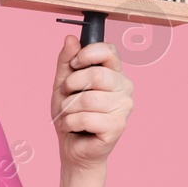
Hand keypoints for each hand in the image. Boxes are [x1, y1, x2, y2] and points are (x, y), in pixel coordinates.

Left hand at [51, 34, 133, 169]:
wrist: (73, 147)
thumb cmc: (71, 114)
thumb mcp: (63, 84)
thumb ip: (66, 61)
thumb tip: (71, 39)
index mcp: (114, 72)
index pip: (109, 50)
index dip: (87, 54)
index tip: (74, 65)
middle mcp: (125, 87)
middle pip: (97, 75)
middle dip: (71, 86)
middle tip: (66, 96)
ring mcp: (124, 107)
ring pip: (88, 99)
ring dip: (68, 108)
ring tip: (68, 115)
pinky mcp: (118, 126)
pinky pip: (87, 118)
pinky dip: (70, 123)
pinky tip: (72, 127)